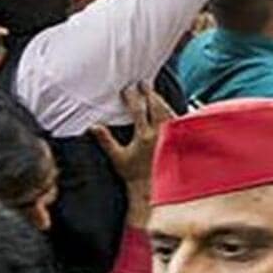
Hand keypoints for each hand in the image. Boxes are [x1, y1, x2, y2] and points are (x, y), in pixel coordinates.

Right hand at [91, 85, 176, 224]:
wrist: (152, 188)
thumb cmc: (133, 174)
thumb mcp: (118, 158)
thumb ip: (106, 140)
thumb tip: (93, 126)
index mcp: (145, 136)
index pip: (138, 110)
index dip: (131, 98)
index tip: (126, 89)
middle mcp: (160, 134)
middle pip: (155, 106)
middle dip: (148, 93)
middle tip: (142, 83)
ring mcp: (171, 136)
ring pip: (167, 110)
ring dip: (159, 99)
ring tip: (152, 91)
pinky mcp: (179, 139)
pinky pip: (176, 119)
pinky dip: (169, 110)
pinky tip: (165, 106)